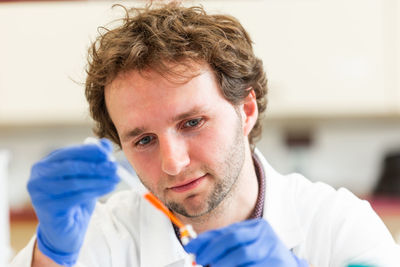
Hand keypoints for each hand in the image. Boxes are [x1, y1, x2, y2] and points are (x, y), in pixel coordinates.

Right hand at [27, 138, 119, 265]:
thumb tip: (106, 144)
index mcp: (44, 165)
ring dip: (99, 179)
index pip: (67, 153)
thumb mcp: (84, 177)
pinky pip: (76, 196)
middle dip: (95, 165)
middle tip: (114, 166)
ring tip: (115, 178)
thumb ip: (93, 159)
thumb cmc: (74, 199)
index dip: (88, 151)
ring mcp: (40, 194)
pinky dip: (96, 190)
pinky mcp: (47, 208)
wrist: (66, 230)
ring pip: (75, 182)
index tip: (107, 152)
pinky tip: (108, 187)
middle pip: (70, 166)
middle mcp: (37, 177)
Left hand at [185, 218, 308, 266]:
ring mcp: (273, 249)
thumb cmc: (262, 258)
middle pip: (234, 239)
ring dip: (223, 263)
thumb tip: (195, 247)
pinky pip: (252, 266)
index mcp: (256, 227)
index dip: (206, 239)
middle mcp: (265, 235)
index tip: (190, 247)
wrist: (288, 266)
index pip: (227, 231)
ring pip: (243, 254)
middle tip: (199, 260)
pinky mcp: (277, 263)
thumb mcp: (244, 246)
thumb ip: (223, 245)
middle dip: (212, 250)